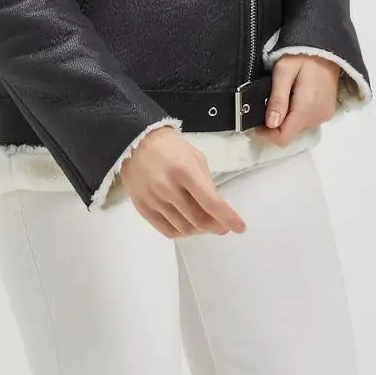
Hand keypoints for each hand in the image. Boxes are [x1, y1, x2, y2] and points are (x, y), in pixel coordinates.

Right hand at [119, 127, 247, 237]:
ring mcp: (154, 200)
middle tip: (221, 225)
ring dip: (199, 230)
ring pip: (184, 229)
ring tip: (203, 222)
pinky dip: (182, 232)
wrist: (135, 141)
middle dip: (215, 226)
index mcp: (185, 170)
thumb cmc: (170, 147)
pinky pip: (167, 231)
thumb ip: (206, 183)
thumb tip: (216, 209)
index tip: (240, 227)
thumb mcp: (194, 157)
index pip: (211, 202)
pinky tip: (187, 225)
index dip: (228, 218)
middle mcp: (168, 188)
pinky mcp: (143, 208)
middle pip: (199, 220)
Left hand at [252, 54, 340, 145]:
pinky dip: (296, 114)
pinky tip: (294, 97)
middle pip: (290, 133)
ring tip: (283, 96)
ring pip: (297, 129)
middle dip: (275, 124)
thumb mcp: (283, 71)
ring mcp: (324, 115)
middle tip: (268, 102)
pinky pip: (307, 122)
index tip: (256, 123)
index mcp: (307, 108)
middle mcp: (318, 116)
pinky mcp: (327, 112)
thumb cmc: (303, 55)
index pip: (284, 137)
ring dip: (286, 118)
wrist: (326, 47)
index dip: (267, 134)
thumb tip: (270, 124)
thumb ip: (277, 98)